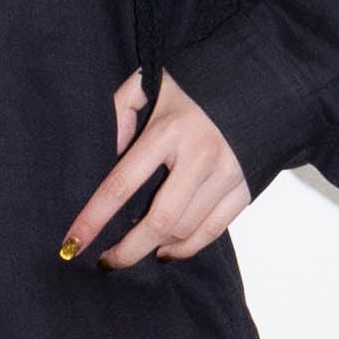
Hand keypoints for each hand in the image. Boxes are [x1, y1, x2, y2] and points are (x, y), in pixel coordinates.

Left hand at [58, 72, 251, 269]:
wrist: (266, 77)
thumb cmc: (201, 78)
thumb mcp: (153, 79)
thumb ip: (122, 109)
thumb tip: (110, 152)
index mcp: (169, 129)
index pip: (121, 184)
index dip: (93, 219)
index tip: (72, 243)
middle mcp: (200, 156)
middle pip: (158, 221)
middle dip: (127, 250)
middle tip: (108, 261)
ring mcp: (227, 175)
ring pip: (185, 230)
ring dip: (156, 247)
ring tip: (137, 249)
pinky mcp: (246, 187)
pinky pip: (213, 230)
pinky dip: (188, 246)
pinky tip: (169, 249)